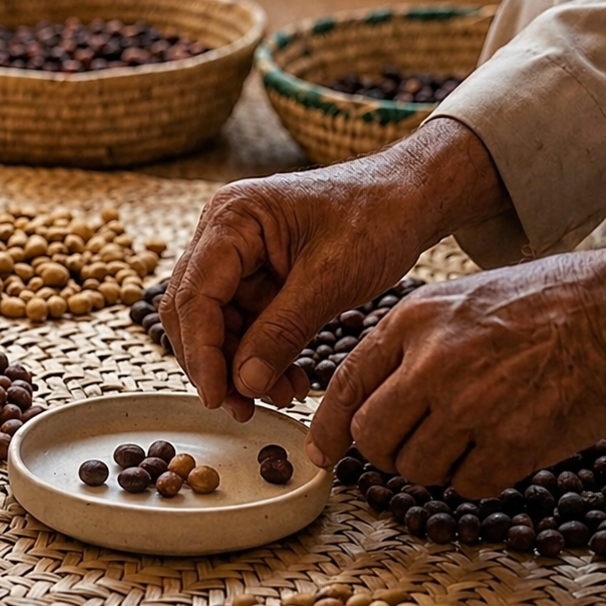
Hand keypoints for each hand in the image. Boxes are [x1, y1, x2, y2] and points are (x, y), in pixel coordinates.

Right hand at [161, 118, 512, 420]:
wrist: (411, 198)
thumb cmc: (377, 216)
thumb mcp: (330, 278)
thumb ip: (282, 331)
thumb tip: (245, 383)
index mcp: (232, 219)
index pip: (194, 295)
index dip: (202, 351)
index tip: (217, 395)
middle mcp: (224, 235)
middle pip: (195, 311)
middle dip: (216, 364)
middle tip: (241, 407)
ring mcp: (239, 256)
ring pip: (219, 324)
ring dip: (242, 366)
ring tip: (279, 396)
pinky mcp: (259, 276)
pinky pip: (248, 324)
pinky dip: (263, 356)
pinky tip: (289, 380)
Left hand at [308, 235, 605, 496]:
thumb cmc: (549, 302)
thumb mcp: (462, 298)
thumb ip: (413, 344)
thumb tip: (373, 395)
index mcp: (414, 321)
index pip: (346, 385)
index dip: (328, 428)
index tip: (323, 453)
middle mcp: (433, 364)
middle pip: (373, 438)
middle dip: (385, 454)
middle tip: (412, 450)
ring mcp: (471, 406)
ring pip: (417, 469)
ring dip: (436, 468)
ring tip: (470, 441)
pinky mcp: (512, 443)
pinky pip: (468, 485)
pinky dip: (478, 479)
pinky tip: (501, 452)